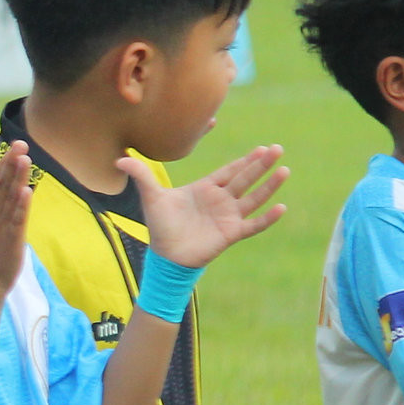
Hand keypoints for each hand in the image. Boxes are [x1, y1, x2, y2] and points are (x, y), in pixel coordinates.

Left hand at [124, 145, 286, 269]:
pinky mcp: (231, 234)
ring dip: (269, 186)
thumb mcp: (152, 197)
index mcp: (206, 189)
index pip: (230, 171)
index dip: (245, 160)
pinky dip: (267, 218)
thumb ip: (140, 176)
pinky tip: (280, 207)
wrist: (166, 256)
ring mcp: (228, 216)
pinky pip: (253, 225)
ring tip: (284, 170)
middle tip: (278, 149)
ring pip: (254, 198)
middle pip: (246, 179)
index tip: (261, 148)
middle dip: (261, 165)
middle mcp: (221, 200)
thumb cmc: (161, 226)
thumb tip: (119, 159)